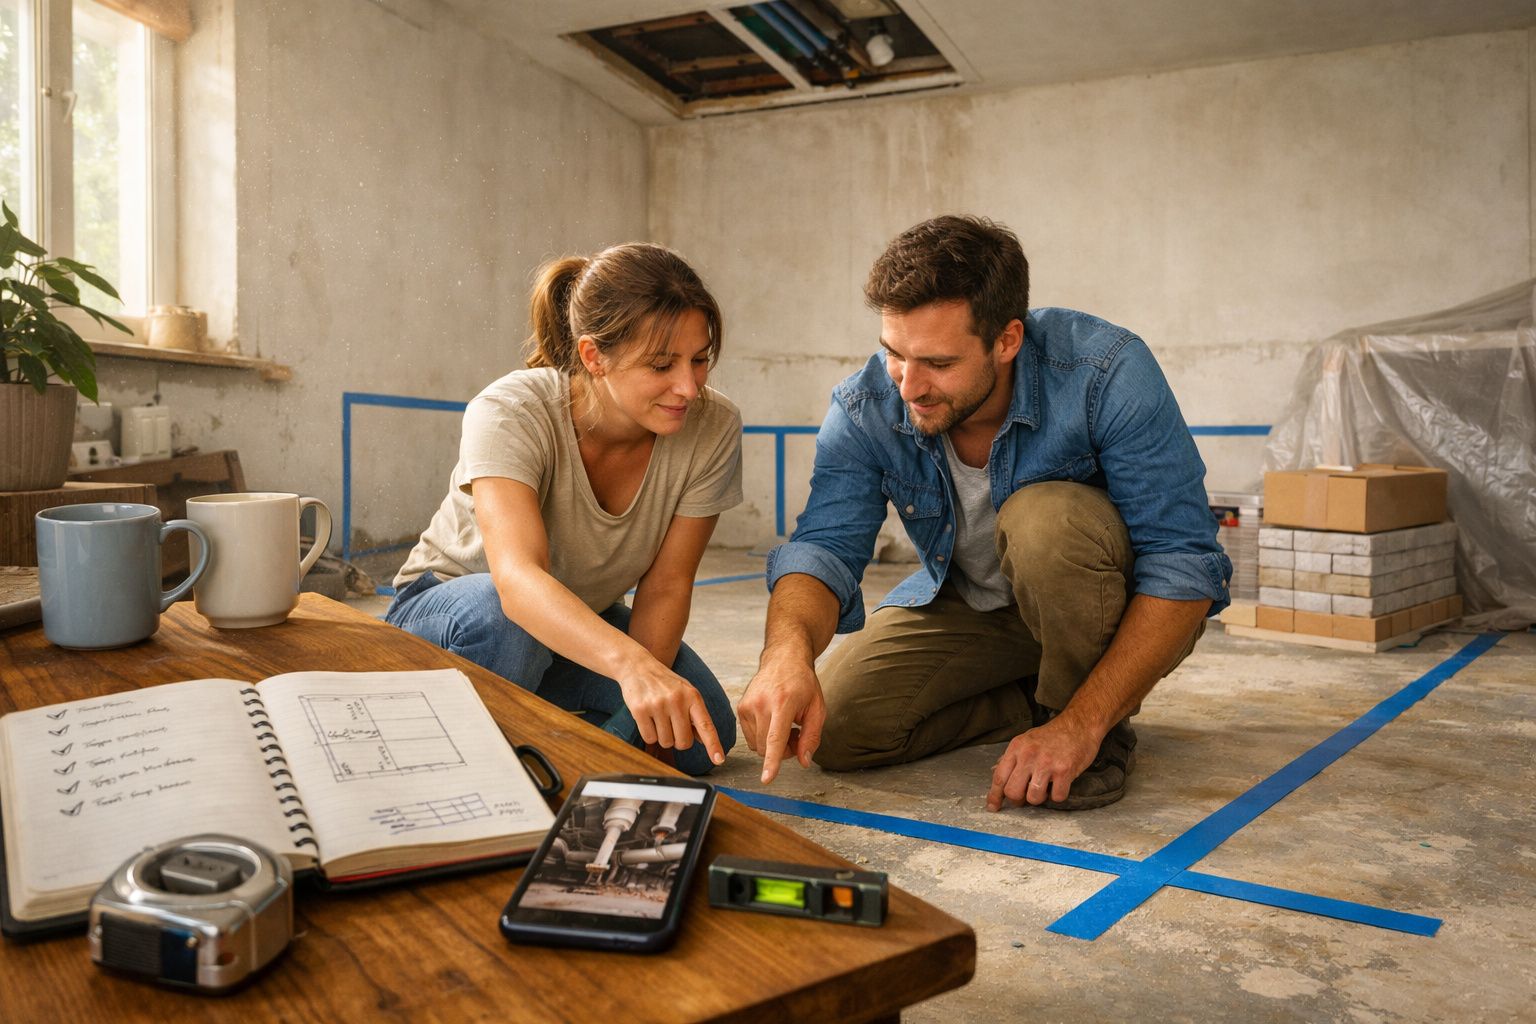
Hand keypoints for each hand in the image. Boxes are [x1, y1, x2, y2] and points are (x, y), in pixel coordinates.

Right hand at [617, 656, 724, 765]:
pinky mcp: (640, 710)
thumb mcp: (685, 693)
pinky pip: (649, 738)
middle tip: (672, 725)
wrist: (638, 666)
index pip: (706, 725)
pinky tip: (647, 718)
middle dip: (678, 740)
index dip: (713, 744)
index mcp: (692, 696)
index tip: (719, 760)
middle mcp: (677, 700)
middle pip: (684, 742)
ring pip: (666, 742)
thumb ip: (696, 715)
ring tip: (658, 718)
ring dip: (663, 736)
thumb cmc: (665, 683)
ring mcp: (658, 705)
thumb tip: (704, 739)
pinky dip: (649, 734)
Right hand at [738, 657, 825, 783]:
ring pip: (757, 745)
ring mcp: (747, 705)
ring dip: (772, 744)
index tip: (767, 779)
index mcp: (783, 703)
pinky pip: (751, 737)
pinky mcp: (740, 708)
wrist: (783, 659)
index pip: (775, 738)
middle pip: (767, 748)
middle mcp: (761, 703)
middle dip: (783, 752)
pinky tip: (774, 722)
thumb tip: (804, 761)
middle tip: (797, 736)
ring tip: (786, 726)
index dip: (772, 761)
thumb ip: (812, 737)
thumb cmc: (803, 684)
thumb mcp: (818, 709)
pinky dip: (763, 737)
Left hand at [985, 715, 1100, 810]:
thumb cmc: (1052, 735)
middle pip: (1013, 791)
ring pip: (1033, 798)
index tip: (994, 807)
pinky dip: (1058, 795)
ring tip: (1045, 787)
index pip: (999, 777)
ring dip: (1039, 798)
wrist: (1079, 725)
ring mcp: (1046, 763)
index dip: (994, 795)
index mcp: (1016, 748)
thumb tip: (995, 771)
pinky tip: (1059, 784)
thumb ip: (1012, 757)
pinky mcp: (1064, 770)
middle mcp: (1028, 755)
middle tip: (1025, 796)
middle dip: (1018, 800)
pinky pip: (1056, 797)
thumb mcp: (1026, 740)